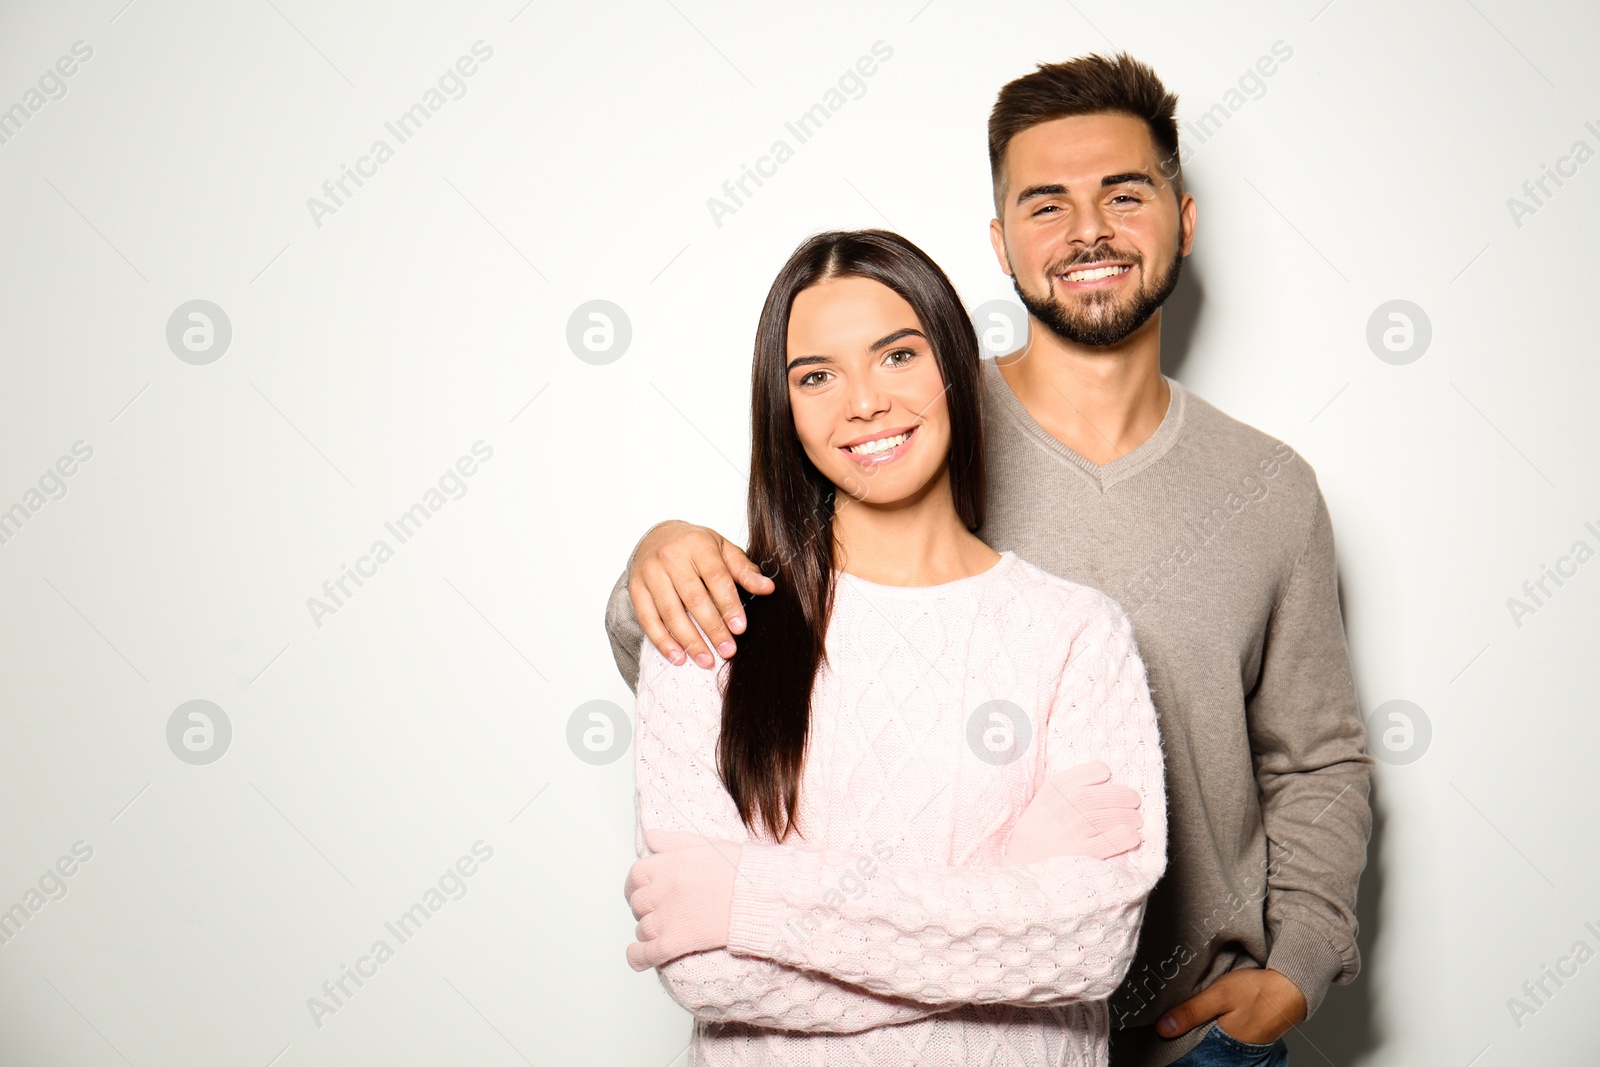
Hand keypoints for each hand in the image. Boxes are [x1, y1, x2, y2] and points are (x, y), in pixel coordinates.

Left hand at [624, 829, 742, 970]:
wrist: (760, 895)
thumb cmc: (740, 869)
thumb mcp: (707, 843)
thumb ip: (674, 840)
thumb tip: (650, 837)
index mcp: (669, 863)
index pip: (636, 875)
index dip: (636, 885)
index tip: (642, 890)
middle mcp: (664, 888)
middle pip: (637, 903)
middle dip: (643, 909)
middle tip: (656, 912)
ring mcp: (668, 915)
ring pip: (643, 928)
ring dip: (647, 932)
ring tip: (658, 933)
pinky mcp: (678, 940)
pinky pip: (648, 952)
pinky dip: (638, 957)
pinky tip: (638, 957)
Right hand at [628, 520, 775, 669]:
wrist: (656, 536)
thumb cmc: (695, 546)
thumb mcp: (723, 550)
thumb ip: (744, 571)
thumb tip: (768, 588)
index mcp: (697, 544)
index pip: (715, 577)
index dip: (728, 604)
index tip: (739, 629)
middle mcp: (671, 556)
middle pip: (693, 598)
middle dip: (712, 628)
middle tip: (727, 651)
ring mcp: (650, 572)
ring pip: (670, 611)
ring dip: (689, 640)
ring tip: (706, 660)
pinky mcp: (636, 588)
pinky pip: (648, 619)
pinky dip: (662, 641)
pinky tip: (678, 657)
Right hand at [1002, 761, 1141, 865]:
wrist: (1017, 871)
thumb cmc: (1034, 838)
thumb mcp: (1039, 809)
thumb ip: (1061, 795)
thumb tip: (1100, 783)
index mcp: (1046, 798)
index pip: (1075, 778)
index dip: (1095, 773)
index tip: (1107, 775)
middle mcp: (1055, 814)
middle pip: (1092, 797)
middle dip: (1119, 795)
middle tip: (1134, 799)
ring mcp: (1065, 836)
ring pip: (1101, 818)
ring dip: (1125, 816)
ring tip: (1137, 819)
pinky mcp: (1076, 857)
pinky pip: (1104, 844)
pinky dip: (1122, 838)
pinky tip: (1133, 836)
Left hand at [1156, 968, 1307, 1044]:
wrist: (1292, 987)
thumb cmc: (1259, 991)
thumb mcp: (1219, 995)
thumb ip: (1191, 1012)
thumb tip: (1163, 1028)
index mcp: (1223, 1046)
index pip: (1191, 1053)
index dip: (1176, 1042)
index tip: (1161, 1030)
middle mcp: (1232, 1052)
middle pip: (1199, 1048)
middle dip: (1185, 1037)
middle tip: (1170, 1022)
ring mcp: (1240, 1046)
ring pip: (1210, 1042)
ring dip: (1198, 1032)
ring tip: (1185, 1017)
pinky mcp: (1244, 1037)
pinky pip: (1221, 1036)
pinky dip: (1211, 1028)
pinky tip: (1205, 1016)